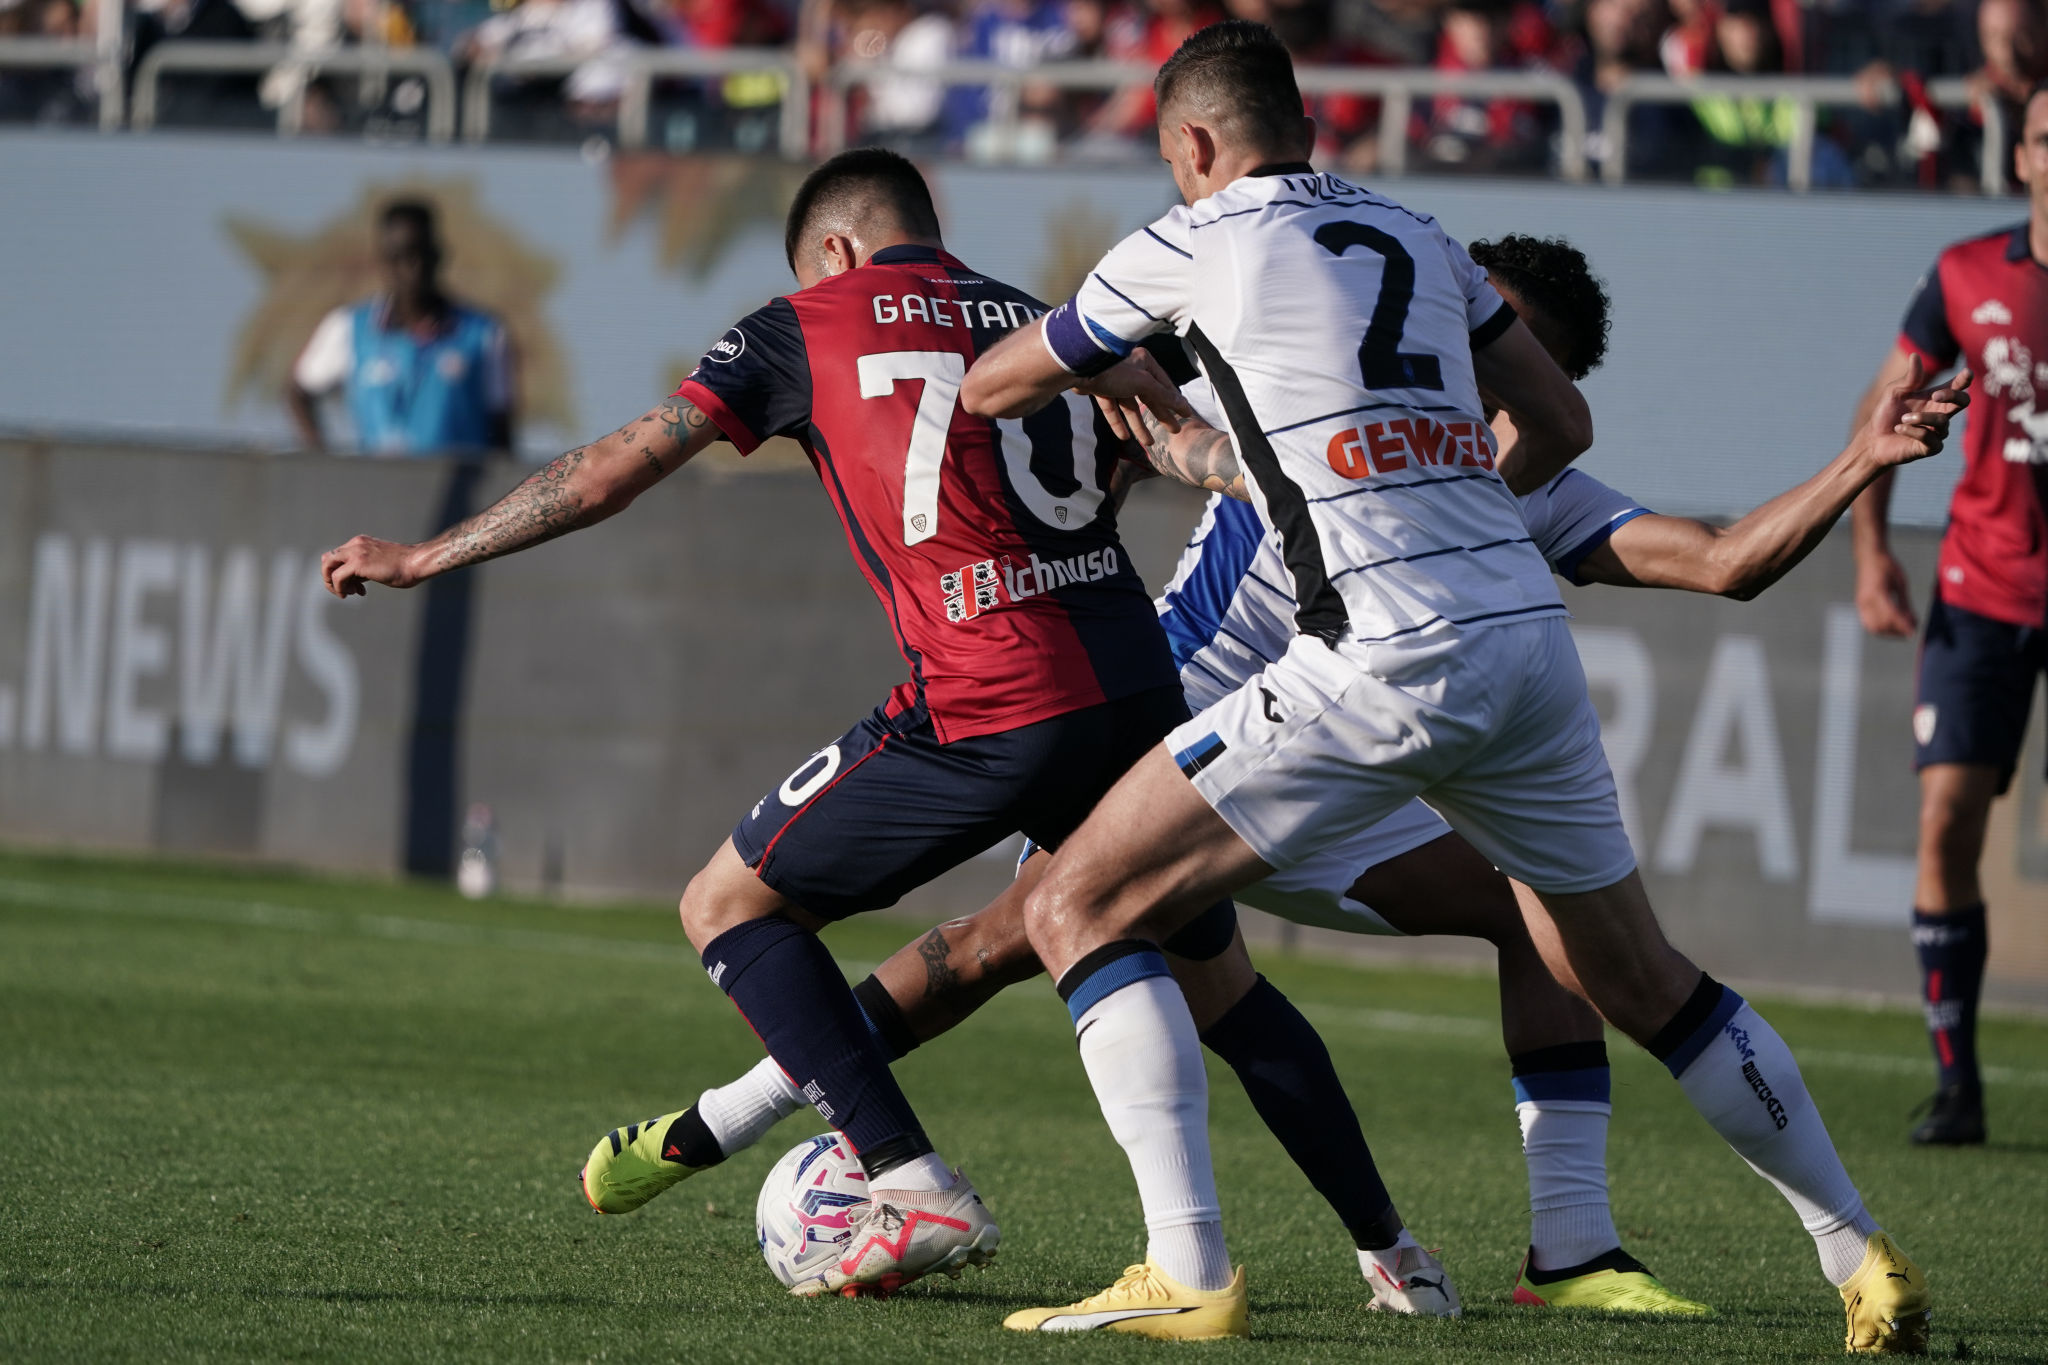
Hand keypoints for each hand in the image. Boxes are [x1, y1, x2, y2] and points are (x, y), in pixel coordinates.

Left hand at [321, 535, 425, 597]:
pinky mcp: (357, 563)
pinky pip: (337, 577)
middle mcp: (355, 544)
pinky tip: (350, 594)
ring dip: (332, 584)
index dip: (340, 572)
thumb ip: (363, 570)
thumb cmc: (404, 567)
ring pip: (327, 567)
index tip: (355, 586)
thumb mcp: (378, 565)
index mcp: (360, 543)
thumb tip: (353, 582)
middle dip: (330, 578)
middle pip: (328, 560)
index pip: (336, 556)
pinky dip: (339, 588)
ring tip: (347, 593)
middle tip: (343, 591)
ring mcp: (355, 552)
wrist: (416, 563)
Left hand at [1077, 350, 1190, 442]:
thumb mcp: (1143, 383)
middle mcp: (1131, 370)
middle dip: (1160, 415)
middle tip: (1174, 431)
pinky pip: (1112, 408)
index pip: (1164, 385)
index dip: (1175, 401)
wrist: (1078, 367)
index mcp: (1144, 362)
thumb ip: (1163, 396)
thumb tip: (1184, 405)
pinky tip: (1124, 437)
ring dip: (1138, 424)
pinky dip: (1117, 422)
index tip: (1186, 415)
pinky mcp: (1100, 389)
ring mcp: (1114, 380)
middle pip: (1149, 396)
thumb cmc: (1114, 370)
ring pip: (1130, 405)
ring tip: (1148, 443)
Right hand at [1855, 548, 1916, 637]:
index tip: (1914, 632)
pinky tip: (1890, 624)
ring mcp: (1860, 603)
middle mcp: (1866, 601)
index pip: (1891, 616)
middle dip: (1896, 631)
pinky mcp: (1859, 604)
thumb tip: (1911, 620)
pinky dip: (1879, 627)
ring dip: (1887, 632)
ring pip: (1873, 627)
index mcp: (1877, 593)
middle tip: (1910, 630)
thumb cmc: (1887, 566)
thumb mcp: (1901, 583)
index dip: (1903, 626)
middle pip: (1881, 625)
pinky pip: (1867, 622)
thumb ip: (1905, 603)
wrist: (1869, 556)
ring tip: (1901, 629)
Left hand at [1865, 352, 1972, 468]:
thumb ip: (1908, 378)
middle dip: (1953, 396)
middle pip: (1963, 401)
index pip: (1956, 386)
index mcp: (1935, 397)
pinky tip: (1899, 429)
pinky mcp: (1931, 447)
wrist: (1873, 440)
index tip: (1967, 373)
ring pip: (1943, 421)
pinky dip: (1914, 431)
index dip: (1964, 379)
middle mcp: (1940, 413)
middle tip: (1935, 395)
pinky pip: (1931, 437)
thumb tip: (1915, 356)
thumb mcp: (1893, 392)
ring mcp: (1938, 431)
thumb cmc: (1885, 414)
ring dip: (1921, 418)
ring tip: (1902, 419)